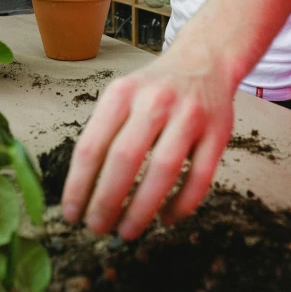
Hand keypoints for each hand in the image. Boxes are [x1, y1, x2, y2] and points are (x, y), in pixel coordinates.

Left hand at [61, 46, 234, 239]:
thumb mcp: (122, 94)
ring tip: (126, 231)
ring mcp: (189, 115)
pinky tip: (165, 218)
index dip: (79, 185)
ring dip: (141, 209)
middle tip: (97, 227)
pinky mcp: (218, 132)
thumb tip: (82, 189)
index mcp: (122, 93)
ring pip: (163, 170)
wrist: (204, 60)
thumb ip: (105, 132)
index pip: (92, 146)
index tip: (72, 213)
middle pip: (125, 159)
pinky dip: (180, 205)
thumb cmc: (154, 88)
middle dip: (106, 201)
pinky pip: (199, 178)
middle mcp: (155, 100)